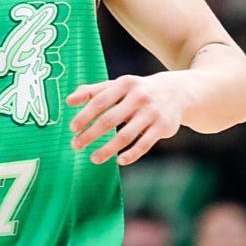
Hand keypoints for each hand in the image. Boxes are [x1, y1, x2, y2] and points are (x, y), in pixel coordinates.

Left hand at [68, 73, 185, 165]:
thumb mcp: (118, 85)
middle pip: (110, 119)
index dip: (85, 115)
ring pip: (126, 135)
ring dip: (107, 149)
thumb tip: (68, 101)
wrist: (177, 91)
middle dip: (91, 134)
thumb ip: (93, 91)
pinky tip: (119, 161)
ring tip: (93, 158)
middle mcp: (139, 97)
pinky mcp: (163, 127)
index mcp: (125, 84)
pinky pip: (144, 144)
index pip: (100, 101)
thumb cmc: (138, 90)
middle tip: (76, 145)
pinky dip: (131, 154)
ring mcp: (152, 112)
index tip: (72, 128)